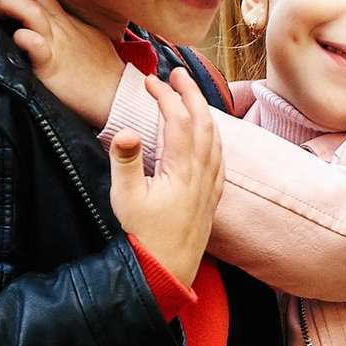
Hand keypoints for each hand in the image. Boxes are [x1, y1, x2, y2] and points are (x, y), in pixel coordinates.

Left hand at [0, 0, 124, 126]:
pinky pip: (36, 45)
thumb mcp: (92, 40)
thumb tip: (56, 27)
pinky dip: (24, 37)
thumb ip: (73, 31)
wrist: (116, 96)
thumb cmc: (105, 72)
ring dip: (12, 4)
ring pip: (33, 13)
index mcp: (71, 23)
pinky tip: (16, 36)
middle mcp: (63, 29)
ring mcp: (58, 45)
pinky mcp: (52, 66)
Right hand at [108, 70, 222, 290]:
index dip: (165, 96)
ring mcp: (210, 186)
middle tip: (176, 72)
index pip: (178, 120)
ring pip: (215, 138)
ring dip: (204, 112)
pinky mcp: (212, 198)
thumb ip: (125, 161)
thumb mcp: (125, 198)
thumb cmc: (142, 236)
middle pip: (203, 122)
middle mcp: (202, 175)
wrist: (165, 272)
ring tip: (191, 96)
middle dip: (191, 93)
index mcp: (181, 170)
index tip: (149, 81)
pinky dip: (214, 136)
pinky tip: (209, 135)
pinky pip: (220, 158)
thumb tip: (125, 130)